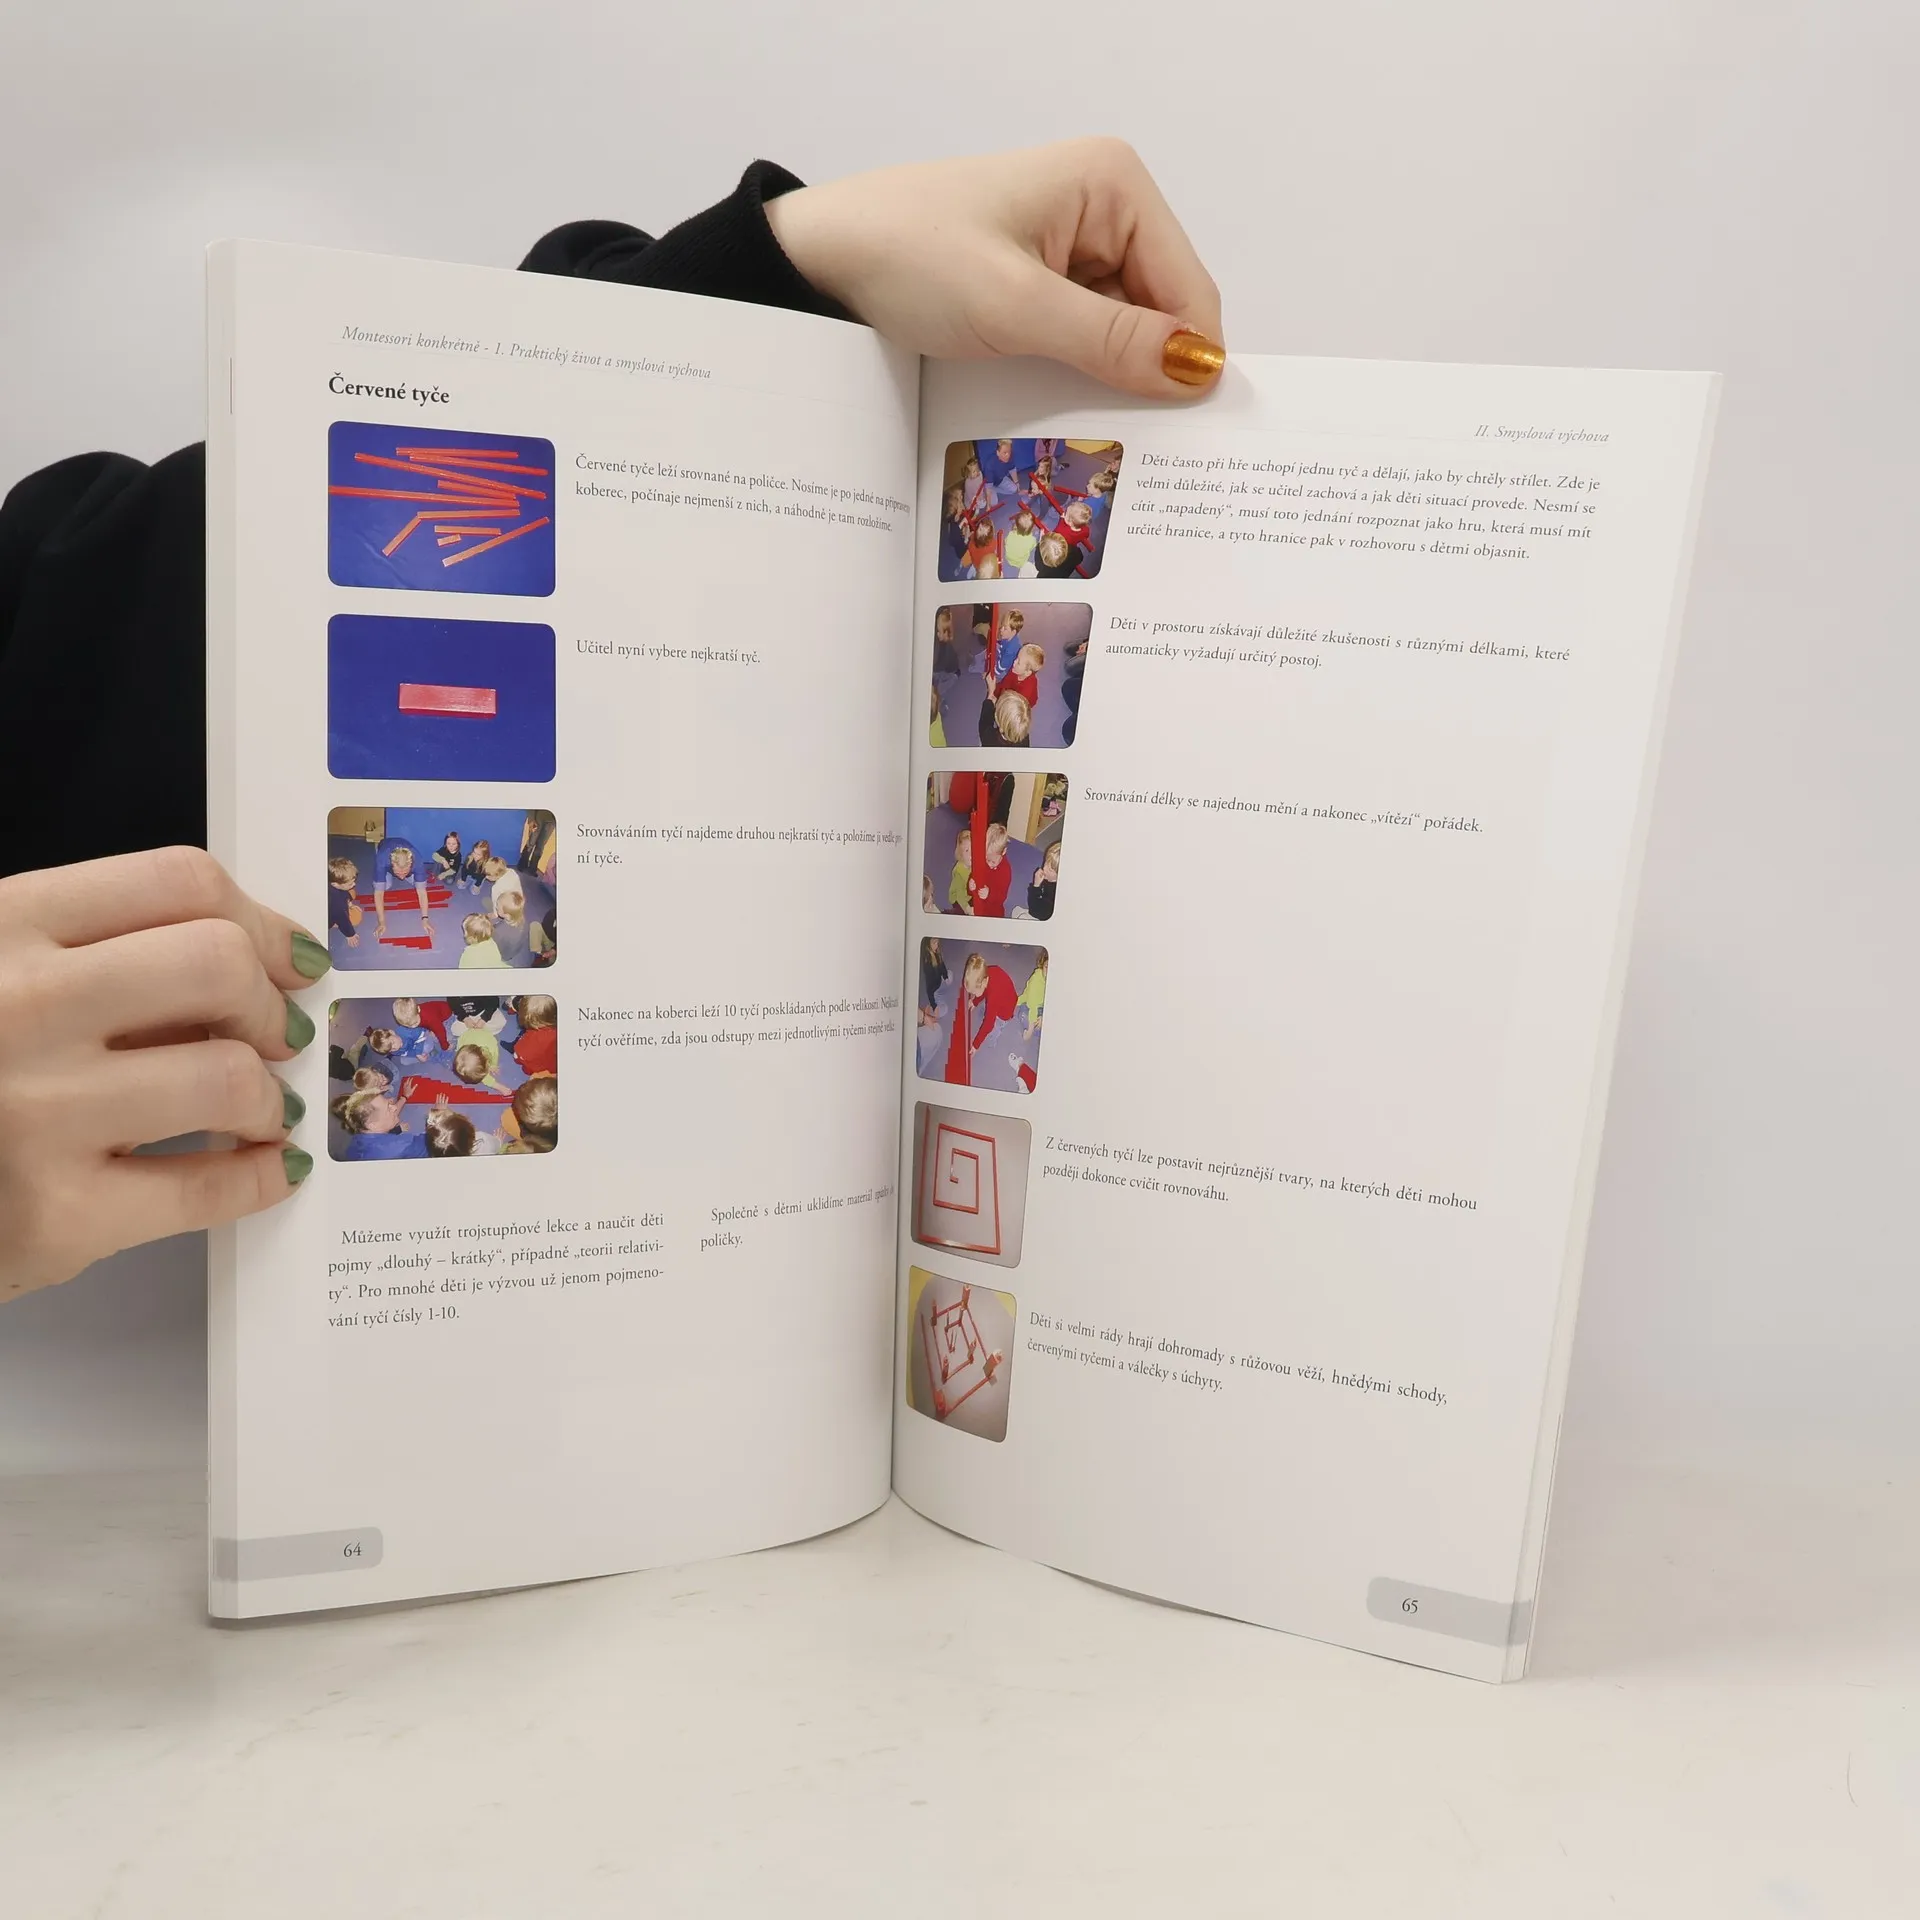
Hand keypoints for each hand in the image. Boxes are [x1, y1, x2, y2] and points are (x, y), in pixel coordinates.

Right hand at [0, 848, 324, 1301]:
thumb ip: (100, 961)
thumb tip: (251, 969)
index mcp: (1, 927)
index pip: (178, 881)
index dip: (261, 921)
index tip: (288, 956)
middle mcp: (16, 1008)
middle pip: (218, 965)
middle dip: (268, 1004)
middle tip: (275, 1034)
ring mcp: (34, 1114)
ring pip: (227, 1078)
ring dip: (268, 1097)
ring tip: (258, 1108)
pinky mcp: (54, 1216)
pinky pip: (207, 1188)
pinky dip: (258, 1178)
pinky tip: (263, 1168)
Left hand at [766, 139, 1224, 399]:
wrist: (819, 261)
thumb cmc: (906, 256)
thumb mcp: (1015, 306)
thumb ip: (1111, 341)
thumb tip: (1198, 371)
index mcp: (1114, 184)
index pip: (1190, 290)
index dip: (1188, 362)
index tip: (1180, 435)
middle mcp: (1105, 208)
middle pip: (1163, 314)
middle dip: (1147, 373)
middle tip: (1128, 444)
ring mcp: (1073, 247)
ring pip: (1125, 335)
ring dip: (1107, 380)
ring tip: (1082, 424)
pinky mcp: (1042, 282)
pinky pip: (1084, 339)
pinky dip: (1076, 374)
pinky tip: (1054, 402)